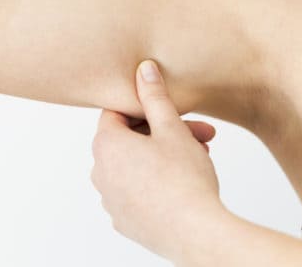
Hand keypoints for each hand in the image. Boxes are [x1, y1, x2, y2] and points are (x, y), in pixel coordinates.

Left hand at [90, 59, 228, 260]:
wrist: (196, 232)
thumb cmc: (183, 179)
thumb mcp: (171, 128)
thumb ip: (154, 96)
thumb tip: (143, 69)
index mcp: (106, 145)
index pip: (118, 113)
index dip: (147, 109)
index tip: (172, 112)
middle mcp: (100, 173)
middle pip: (130, 141)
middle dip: (165, 133)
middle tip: (201, 133)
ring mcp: (111, 200)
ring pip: (136, 166)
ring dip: (164, 157)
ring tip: (201, 157)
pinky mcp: (125, 221)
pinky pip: (138, 192)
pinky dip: (157, 183)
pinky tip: (184, 184)